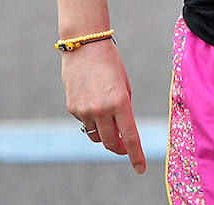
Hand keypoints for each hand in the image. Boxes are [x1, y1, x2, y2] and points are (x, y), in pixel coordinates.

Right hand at [63, 39, 146, 173]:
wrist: (84, 45)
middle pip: (110, 143)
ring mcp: (84, 110)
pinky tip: (93, 101)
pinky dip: (91, 120)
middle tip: (125, 146)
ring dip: (104, 134)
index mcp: (120, 102)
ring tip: (109, 120)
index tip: (140, 168)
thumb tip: (120, 131)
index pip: (130, 137)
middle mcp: (101, 110)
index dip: (136, 156)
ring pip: (95, 136)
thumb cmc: (110, 63)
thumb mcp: (125, 86)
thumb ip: (124, 109)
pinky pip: (84, 122)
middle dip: (119, 148)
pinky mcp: (72, 107)